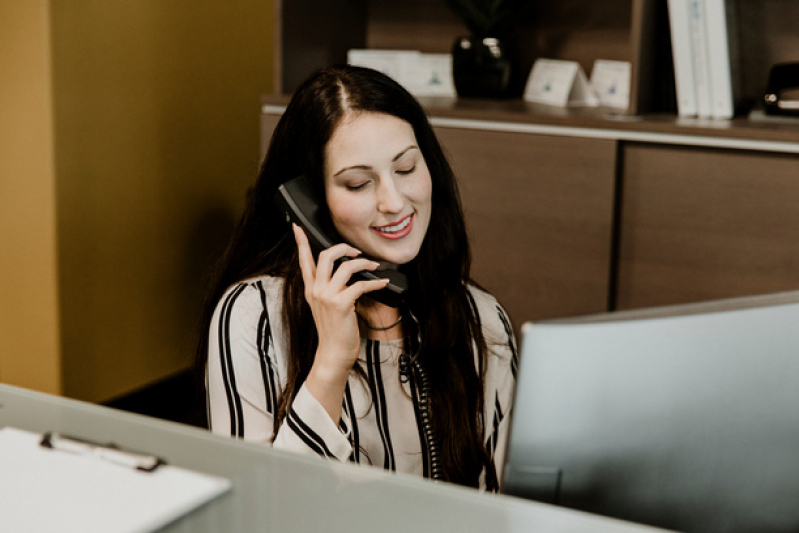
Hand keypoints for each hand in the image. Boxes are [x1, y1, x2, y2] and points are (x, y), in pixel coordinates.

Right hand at [293, 224, 388, 420]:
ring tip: (374, 266)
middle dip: (342, 247)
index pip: (304, 261)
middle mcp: (316, 290)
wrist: (334, 353)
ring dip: (363, 263)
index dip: (301, 242)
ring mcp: (327, 297)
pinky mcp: (341, 305)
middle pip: (325, 256)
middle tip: (356, 250)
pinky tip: (383, 283)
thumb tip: (346, 272)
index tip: (297, 227)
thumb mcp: (326, 306)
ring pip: (345, 266)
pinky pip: (360, 284)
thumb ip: (331, 288)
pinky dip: (375, 282)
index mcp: (311, 289)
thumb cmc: (334, 330)